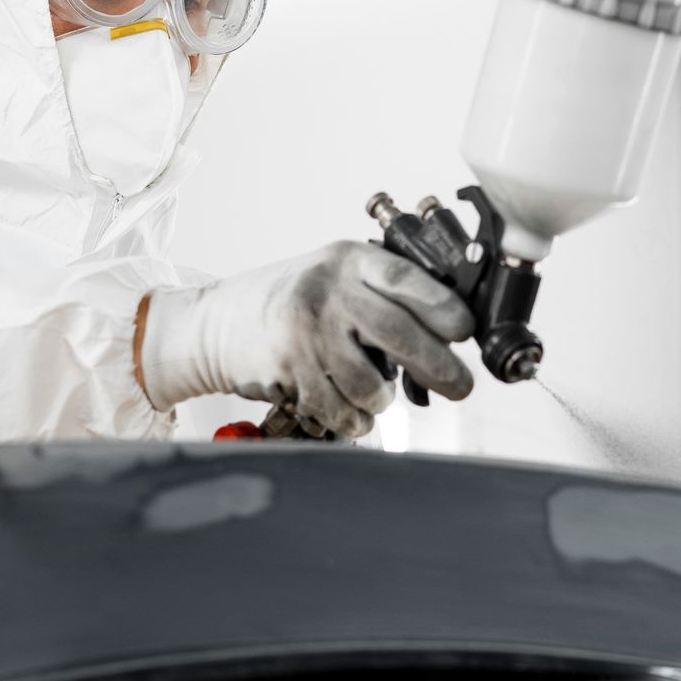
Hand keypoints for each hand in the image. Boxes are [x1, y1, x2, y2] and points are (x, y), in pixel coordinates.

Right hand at [138, 241, 474, 437]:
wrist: (215, 323)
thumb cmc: (288, 301)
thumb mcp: (333, 276)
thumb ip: (381, 293)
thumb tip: (450, 331)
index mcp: (347, 261)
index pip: (408, 281)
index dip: (444, 309)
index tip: (465, 332)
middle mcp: (327, 292)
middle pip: (402, 336)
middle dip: (441, 368)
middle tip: (461, 387)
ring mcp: (307, 333)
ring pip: (373, 385)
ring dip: (381, 400)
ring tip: (371, 391)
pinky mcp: (290, 371)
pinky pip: (342, 411)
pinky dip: (354, 419)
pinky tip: (348, 408)